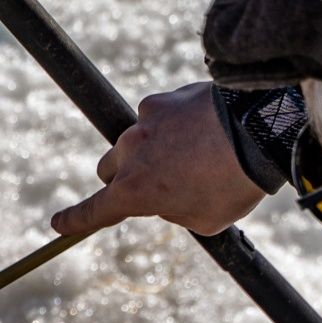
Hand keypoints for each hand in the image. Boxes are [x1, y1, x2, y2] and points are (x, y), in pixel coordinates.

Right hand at [53, 83, 266, 237]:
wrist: (263, 129)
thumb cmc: (235, 184)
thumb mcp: (204, 219)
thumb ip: (175, 211)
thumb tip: (168, 196)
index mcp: (134, 192)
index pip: (93, 211)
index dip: (74, 220)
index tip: (58, 223)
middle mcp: (129, 154)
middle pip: (108, 169)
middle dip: (124, 177)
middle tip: (156, 182)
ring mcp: (144, 123)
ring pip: (134, 140)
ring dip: (152, 148)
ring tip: (194, 152)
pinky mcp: (163, 99)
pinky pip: (159, 116)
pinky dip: (173, 124)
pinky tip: (203, 128)